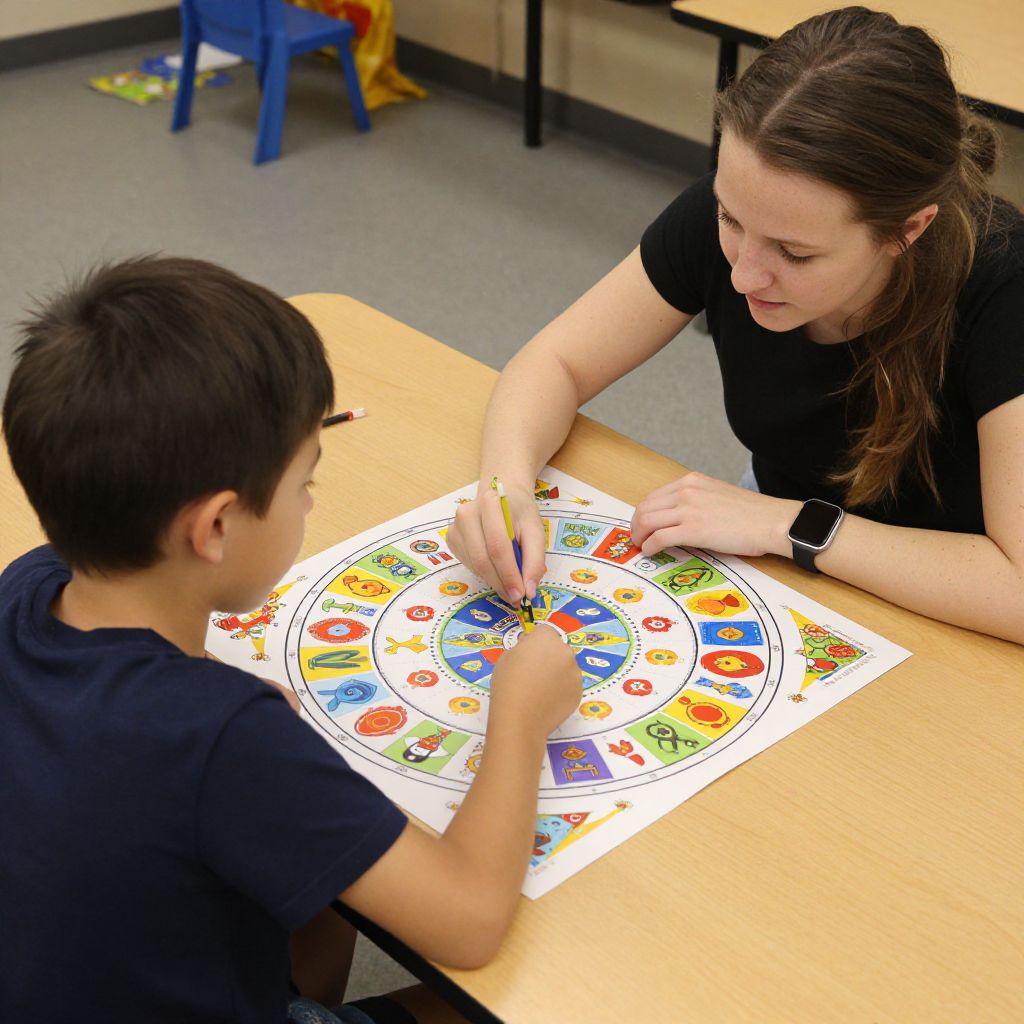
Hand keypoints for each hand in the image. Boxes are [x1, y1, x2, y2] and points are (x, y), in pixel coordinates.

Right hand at [447, 480, 546, 603]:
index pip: (498, 546)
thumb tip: (528, 591)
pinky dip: (485, 574)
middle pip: (482, 558)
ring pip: (475, 565)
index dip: (509, 574)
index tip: (521, 594)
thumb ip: (534, 562)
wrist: (503, 496)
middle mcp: (467, 513)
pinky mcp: (452, 539)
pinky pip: (469, 565)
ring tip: (510, 588)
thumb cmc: (520, 514)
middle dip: (501, 583)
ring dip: (494, 581)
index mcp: (490, 503)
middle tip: (516, 598)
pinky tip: (497, 571)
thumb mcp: (536, 532)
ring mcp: (455, 527)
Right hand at [488, 625, 581, 736]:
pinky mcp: (579, 692)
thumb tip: (529, 647)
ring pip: (566, 667)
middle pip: (558, 648)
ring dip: (557, 673)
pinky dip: (562, 690)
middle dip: (548, 656)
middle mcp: (565, 651)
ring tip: (541, 690)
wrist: (519, 718)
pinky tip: (547, 701)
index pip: (543, 631)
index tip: (525, 655)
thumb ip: (522, 647)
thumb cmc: (507, 684)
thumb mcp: (506, 657)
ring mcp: (575, 673)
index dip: (533, 642)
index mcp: (546, 639)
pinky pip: (570, 685)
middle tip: (533, 673)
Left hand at [630, 472, 800, 557]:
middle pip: (645, 507)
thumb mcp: (717, 494)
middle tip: (637, 538)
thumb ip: (696, 500)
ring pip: (646, 521)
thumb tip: (678, 517)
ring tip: (641, 547)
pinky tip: (651, 552)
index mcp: (692, 481)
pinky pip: (659, 538)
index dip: (643, 513)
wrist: (772, 521)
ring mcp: (688, 509)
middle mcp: (686, 491)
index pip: (654, 496)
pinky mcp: (693, 530)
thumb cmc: (751, 513)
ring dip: (639, 536)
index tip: (642, 525)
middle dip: (636, 525)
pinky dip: (649, 546)